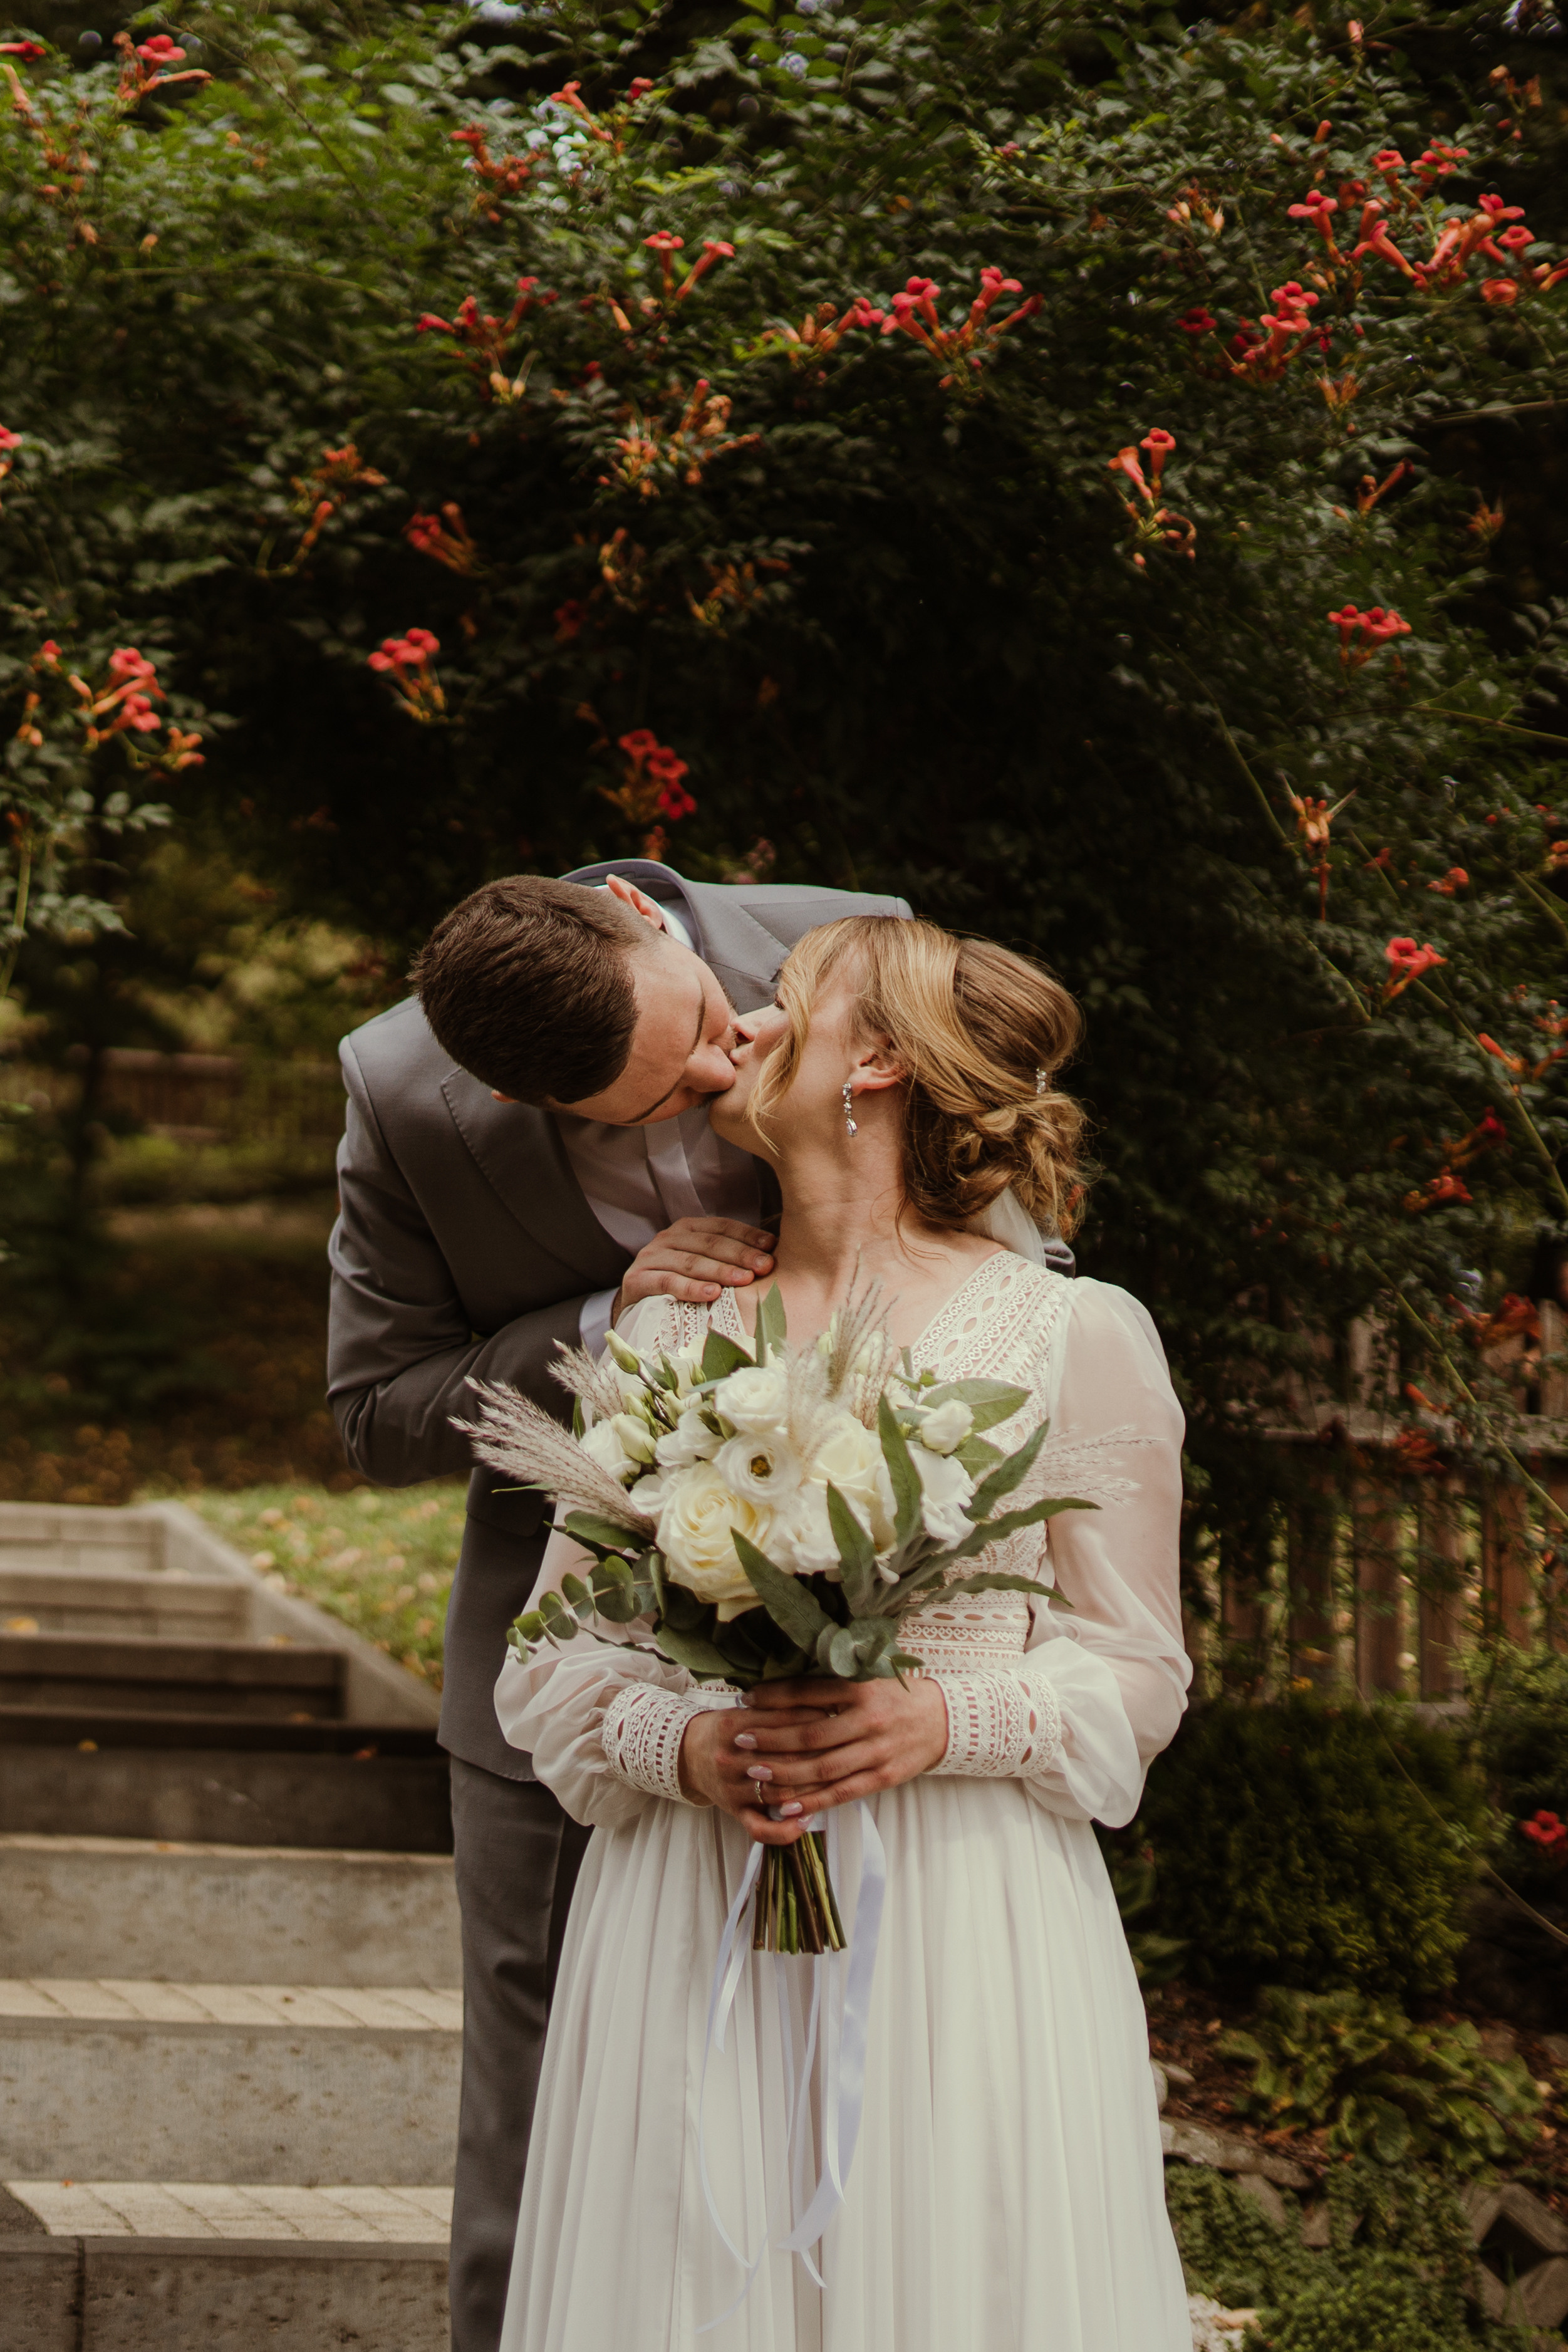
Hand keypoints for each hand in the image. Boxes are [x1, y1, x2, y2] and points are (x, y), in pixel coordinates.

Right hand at [617, 1216, 775, 1312]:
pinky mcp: (636, 1280)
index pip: (721, 1227)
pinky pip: (667, 1282)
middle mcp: (667, 1238)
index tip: (773, 1247)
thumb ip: (729, 1258)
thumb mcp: (704, 1267)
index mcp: (687, 1229)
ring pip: (691, 1262)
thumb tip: (773, 1253)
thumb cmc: (680, 1287)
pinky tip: (712, 1294)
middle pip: (709, 1243)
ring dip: (720, 1271)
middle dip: (741, 1255)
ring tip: (745, 1280)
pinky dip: (690, 1289)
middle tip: (766, 1266)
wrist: (638, 1310)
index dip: (748, 1236)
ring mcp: (650, 1257)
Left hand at [679, 1676, 949, 1844]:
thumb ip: (833, 1678)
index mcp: (861, 1688)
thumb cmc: (895, 1695)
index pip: (808, 1691)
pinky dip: (813, 1801)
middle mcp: (868, 1719)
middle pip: (811, 1733)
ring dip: (785, 1772)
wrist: (942, 1720)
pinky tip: (786, 1805)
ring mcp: (877, 1751)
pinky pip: (842, 1793)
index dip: (774, 1697)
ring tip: (754, 1773)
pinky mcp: (883, 1777)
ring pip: (823, 1767)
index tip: (745, 1699)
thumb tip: (784, 1680)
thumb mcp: (869, 1676)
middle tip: (740, 1741)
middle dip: (771, 1739)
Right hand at [679, 1697, 833, 1844]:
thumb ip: (777, 1706)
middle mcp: (730, 1758)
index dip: (812, 1719)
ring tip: (836, 1783)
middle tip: (844, 1749)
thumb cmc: (728, 1728)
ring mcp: (731, 1788)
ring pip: (778, 1794)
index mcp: (733, 1725)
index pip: (780, 1722)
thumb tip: (824, 1703)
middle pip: (783, 1759)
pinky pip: (760, 1829)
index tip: (835, 1715)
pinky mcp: (734, 1812)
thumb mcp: (744, 1709)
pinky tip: (806, 1821)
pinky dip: (784, 1830)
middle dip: (817, 1755)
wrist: (688, 1753)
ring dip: (809, 1791)